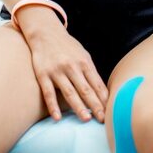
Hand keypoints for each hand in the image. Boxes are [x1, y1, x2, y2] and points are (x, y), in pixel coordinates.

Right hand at [17, 8, 107, 122]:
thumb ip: (91, 73)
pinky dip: (53, 106)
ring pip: (69, 92)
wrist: (45, 32)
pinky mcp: (43, 74)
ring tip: (86, 119)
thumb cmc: (67, 47)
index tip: (110, 111)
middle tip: (102, 120)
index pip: (96, 84)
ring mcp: (57, 71)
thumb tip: (102, 93)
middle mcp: (72, 66)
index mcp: (84, 62)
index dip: (104, 99)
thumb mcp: (83, 55)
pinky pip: (48, 93)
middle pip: (85, 89)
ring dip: (78, 107)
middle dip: (95, 105)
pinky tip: (57, 117)